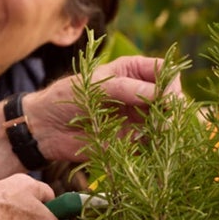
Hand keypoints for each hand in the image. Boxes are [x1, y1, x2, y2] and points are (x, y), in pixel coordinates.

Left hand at [25, 54, 182, 161]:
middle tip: (161, 123)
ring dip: (169, 129)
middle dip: (173, 109)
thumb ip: (124, 88)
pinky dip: (159, 146)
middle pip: (172, 97)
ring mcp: (138, 116)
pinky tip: (151, 148)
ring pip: (169, 120)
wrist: (46, 128)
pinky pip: (156, 142)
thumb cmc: (65, 97)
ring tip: (156, 135)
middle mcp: (139, 92)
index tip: (166, 99)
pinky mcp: (134, 139)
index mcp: (130, 70)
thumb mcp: (92, 86)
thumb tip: (160, 94)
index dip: (171, 84)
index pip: (164, 71)